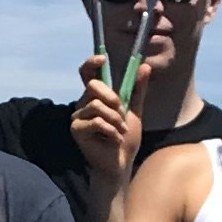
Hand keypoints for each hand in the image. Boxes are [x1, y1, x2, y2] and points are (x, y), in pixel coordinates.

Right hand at [68, 52, 142, 185]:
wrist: (121, 163)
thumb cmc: (125, 139)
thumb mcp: (134, 111)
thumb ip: (137, 89)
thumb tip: (144, 66)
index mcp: (95, 97)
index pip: (87, 74)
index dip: (91, 63)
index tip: (103, 58)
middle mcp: (83, 104)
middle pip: (93, 86)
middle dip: (113, 99)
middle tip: (122, 114)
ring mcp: (77, 117)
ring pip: (98, 106)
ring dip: (116, 120)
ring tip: (120, 131)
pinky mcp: (76, 130)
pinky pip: (96, 122)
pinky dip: (111, 131)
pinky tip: (114, 140)